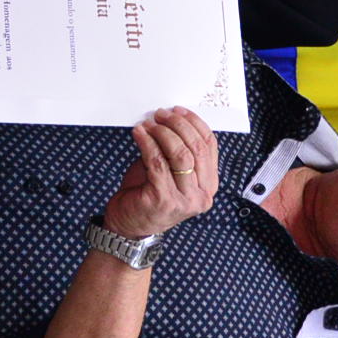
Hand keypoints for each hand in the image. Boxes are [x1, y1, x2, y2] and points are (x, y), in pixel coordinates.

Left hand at [101, 107, 219, 239]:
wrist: (128, 226)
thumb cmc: (148, 195)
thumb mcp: (170, 171)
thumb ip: (177, 151)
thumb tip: (170, 119)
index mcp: (208, 186)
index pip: (209, 146)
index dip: (195, 124)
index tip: (178, 110)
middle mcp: (201, 195)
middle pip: (196, 149)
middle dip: (178, 125)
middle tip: (161, 114)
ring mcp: (184, 200)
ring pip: (180, 154)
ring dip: (163, 133)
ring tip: (149, 124)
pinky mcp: (163, 200)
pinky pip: (157, 162)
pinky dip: (147, 143)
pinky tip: (139, 134)